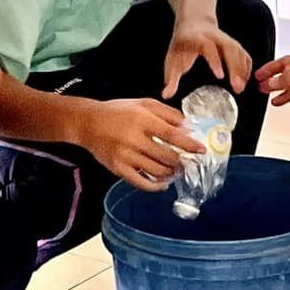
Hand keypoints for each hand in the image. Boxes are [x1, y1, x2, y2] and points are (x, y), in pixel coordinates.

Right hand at [82, 98, 202, 190]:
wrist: (88, 122)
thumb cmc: (118, 112)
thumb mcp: (143, 104)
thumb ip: (168, 113)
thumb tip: (189, 127)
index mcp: (142, 119)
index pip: (172, 135)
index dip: (189, 144)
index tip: (201, 150)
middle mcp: (133, 138)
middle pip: (166, 156)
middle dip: (182, 162)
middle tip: (188, 163)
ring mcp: (125, 155)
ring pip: (156, 170)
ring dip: (171, 173)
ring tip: (176, 170)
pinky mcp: (117, 168)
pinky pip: (141, 182)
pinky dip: (155, 186)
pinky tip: (163, 183)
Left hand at [163, 17, 253, 96]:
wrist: (194, 22)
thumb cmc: (182, 44)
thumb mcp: (172, 59)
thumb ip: (170, 78)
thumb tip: (166, 95)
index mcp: (197, 38)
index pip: (208, 47)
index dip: (215, 60)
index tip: (220, 76)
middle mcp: (214, 36)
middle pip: (229, 48)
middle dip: (235, 67)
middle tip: (237, 86)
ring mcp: (226, 38)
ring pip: (238, 50)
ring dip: (242, 69)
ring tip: (241, 87)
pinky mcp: (233, 43)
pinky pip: (244, 54)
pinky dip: (246, 67)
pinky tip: (245, 80)